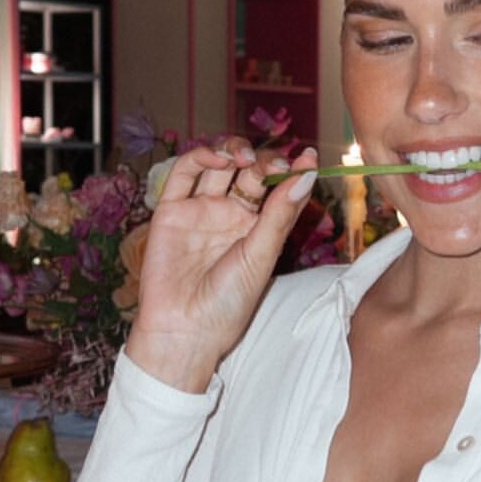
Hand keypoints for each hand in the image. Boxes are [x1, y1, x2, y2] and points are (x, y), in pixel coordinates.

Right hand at [125, 142, 317, 390]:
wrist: (184, 330)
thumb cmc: (227, 304)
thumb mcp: (261, 257)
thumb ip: (280, 214)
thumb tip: (307, 174)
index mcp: (257, 228)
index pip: (278, 189)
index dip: (293, 171)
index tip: (309, 157)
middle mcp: (230, 215)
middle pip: (250, 172)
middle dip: (264, 161)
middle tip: (274, 164)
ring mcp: (201, 210)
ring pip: (218, 165)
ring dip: (234, 151)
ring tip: (245, 158)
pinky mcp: (171, 209)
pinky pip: (184, 174)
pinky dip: (200, 157)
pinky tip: (218, 160)